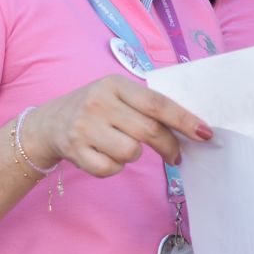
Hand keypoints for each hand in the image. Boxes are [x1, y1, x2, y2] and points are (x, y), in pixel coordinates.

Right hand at [22, 75, 211, 174]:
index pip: (156, 103)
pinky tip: (104, 155)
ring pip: (130, 153)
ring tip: (122, 147)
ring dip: (134, 155)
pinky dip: (114, 168)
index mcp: (115, 84)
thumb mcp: (117, 95)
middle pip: (148, 130)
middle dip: (169, 146)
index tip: (205, 133)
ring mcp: (84, 127)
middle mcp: (98, 102)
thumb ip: (147, 106)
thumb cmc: (96, 109)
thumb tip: (190, 128)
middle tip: (176, 155)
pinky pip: (110, 169)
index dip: (183, 119)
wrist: (48, 123)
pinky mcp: (75, 150)